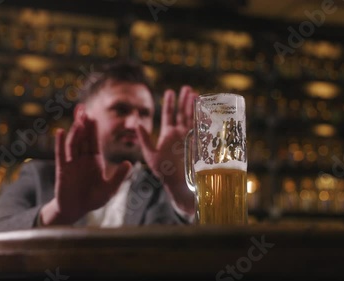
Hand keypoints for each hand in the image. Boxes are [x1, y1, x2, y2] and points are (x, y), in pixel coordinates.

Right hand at [40, 113, 130, 224]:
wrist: (76, 210)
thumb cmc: (93, 199)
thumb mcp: (109, 189)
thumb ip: (119, 177)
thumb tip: (129, 163)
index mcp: (95, 160)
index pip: (94, 141)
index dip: (93, 129)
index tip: (93, 116)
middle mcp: (83, 159)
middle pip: (83, 138)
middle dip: (83, 124)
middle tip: (83, 108)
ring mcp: (72, 163)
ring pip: (73, 143)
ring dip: (75, 130)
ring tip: (77, 118)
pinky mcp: (63, 170)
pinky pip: (61, 154)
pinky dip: (60, 143)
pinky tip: (60, 132)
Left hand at [136, 86, 196, 214]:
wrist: (178, 184)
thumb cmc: (163, 172)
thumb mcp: (150, 154)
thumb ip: (144, 139)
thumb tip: (137, 124)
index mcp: (167, 134)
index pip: (168, 115)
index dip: (169, 103)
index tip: (170, 91)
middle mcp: (179, 134)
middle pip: (182, 113)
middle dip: (184, 100)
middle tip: (187, 88)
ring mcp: (189, 138)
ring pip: (192, 118)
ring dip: (193, 106)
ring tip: (195, 94)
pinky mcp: (198, 143)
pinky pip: (201, 128)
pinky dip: (203, 118)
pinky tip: (205, 110)